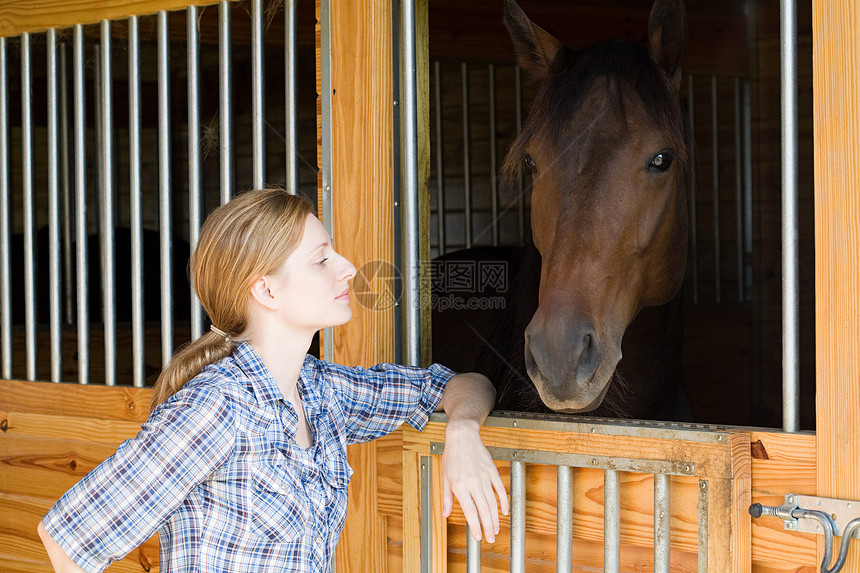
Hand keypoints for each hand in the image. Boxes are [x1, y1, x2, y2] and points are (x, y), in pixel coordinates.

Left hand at [441, 419, 508, 542]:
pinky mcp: (492, 471)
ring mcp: (484, 477)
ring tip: (496, 529)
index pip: (470, 511)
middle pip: (483, 510)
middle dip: (488, 527)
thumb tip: (446, 514)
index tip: (478, 536)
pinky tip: (504, 511)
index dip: (475, 526)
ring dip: (495, 518)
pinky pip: (500, 489)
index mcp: (460, 486)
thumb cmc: (452, 456)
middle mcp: (473, 483)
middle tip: (490, 538)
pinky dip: (503, 501)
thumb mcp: (445, 477)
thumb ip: (447, 497)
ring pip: (492, 502)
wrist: (462, 436)